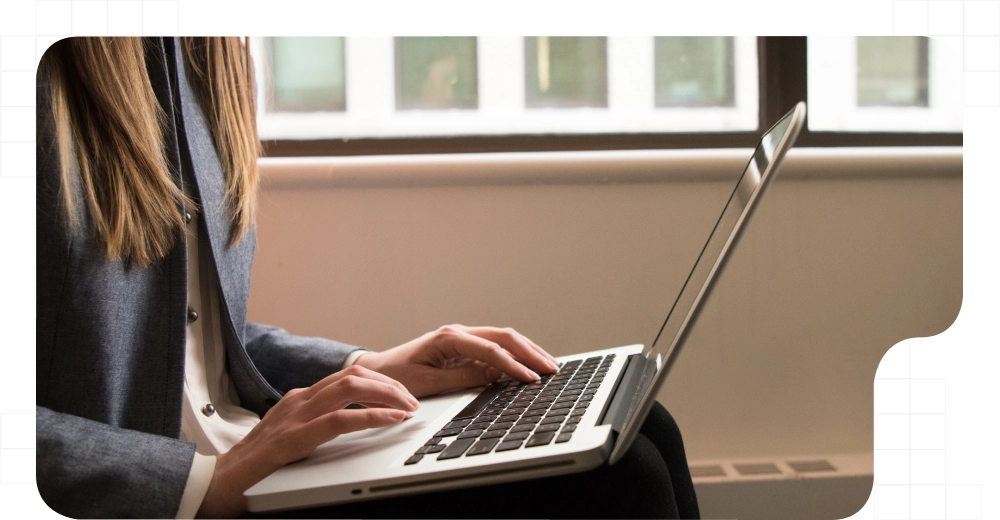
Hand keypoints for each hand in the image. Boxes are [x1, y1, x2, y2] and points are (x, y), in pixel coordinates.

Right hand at [196, 365, 418, 517]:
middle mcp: (299, 400)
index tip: (403, 395)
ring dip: (387, 395)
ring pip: (351, 387)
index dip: (381, 382)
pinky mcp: (293, 438)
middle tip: (413, 401)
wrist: (216, 484)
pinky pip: (341, 419)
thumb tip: (354, 423)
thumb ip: (318, 426)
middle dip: (390, 384)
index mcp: (301, 399)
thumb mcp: (294, 438)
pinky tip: (392, 421)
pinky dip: (372, 417)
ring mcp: (295, 416)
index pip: (348, 376)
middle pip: (354, 374)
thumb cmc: (256, 467)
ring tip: (408, 408)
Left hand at [355, 324, 558, 397]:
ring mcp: (462, 338)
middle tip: (551, 368)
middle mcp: (458, 333)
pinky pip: (495, 347)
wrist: (377, 371)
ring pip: (503, 338)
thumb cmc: (396, 376)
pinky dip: (515, 355)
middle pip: (504, 336)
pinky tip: (529, 364)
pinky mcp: (463, 347)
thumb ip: (462, 378)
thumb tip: (493, 376)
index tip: (530, 378)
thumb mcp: (428, 383)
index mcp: (448, 338)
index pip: (490, 349)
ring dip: (527, 351)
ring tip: (548, 365)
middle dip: (530, 352)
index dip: (513, 364)